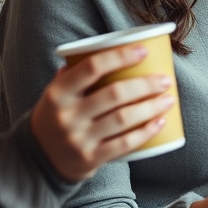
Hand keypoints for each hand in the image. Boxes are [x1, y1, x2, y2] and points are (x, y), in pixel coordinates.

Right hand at [30, 44, 175, 182]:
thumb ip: (76, 73)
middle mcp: (66, 115)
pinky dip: (146, 132)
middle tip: (165, 80)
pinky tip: (161, 122)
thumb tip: (111, 47)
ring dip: (152, 107)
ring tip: (169, 99)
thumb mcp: (56, 94)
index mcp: (58, 93)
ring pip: (123, 119)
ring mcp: (78, 139)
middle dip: (145, 85)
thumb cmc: (56, 117)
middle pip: (115, 94)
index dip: (120, 57)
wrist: (38, 160)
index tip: (143, 51)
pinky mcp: (90, 159)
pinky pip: (124, 144)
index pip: (91, 67)